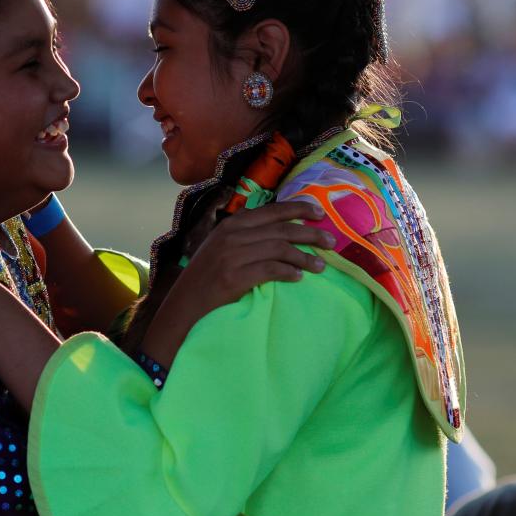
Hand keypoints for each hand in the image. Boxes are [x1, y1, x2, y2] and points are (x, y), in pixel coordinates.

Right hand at [141, 200, 332, 366]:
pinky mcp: (234, 277)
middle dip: (311, 234)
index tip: (320, 213)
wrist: (184, 306)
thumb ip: (242, 234)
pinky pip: (271, 270)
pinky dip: (289, 272)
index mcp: (230, 225)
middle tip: (332, 242)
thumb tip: (275, 226)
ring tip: (321, 265)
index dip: (298, 209)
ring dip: (305, 256)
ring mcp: (232, 256)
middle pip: (281, 229)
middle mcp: (231, 236)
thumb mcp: (219, 247)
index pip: (271, 210)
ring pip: (279, 248)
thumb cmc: (205, 279)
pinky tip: (299, 277)